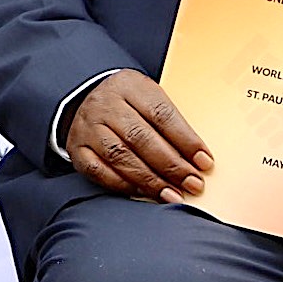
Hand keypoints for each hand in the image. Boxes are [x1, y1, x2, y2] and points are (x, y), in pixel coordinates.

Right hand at [65, 69, 212, 202]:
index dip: (186, 140)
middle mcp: (105, 105)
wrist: (87, 96)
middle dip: (171, 165)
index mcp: (129, 86)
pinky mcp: (77, 148)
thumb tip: (198, 158)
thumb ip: (171, 123)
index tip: (205, 162)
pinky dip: (123, 185)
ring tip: (173, 195)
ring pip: (120, 156)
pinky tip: (144, 193)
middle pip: (140, 138)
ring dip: (150, 180)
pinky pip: (99, 171)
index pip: (161, 114)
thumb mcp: (150, 98)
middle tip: (193, 183)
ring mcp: (87, 127)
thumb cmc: (130, 102)